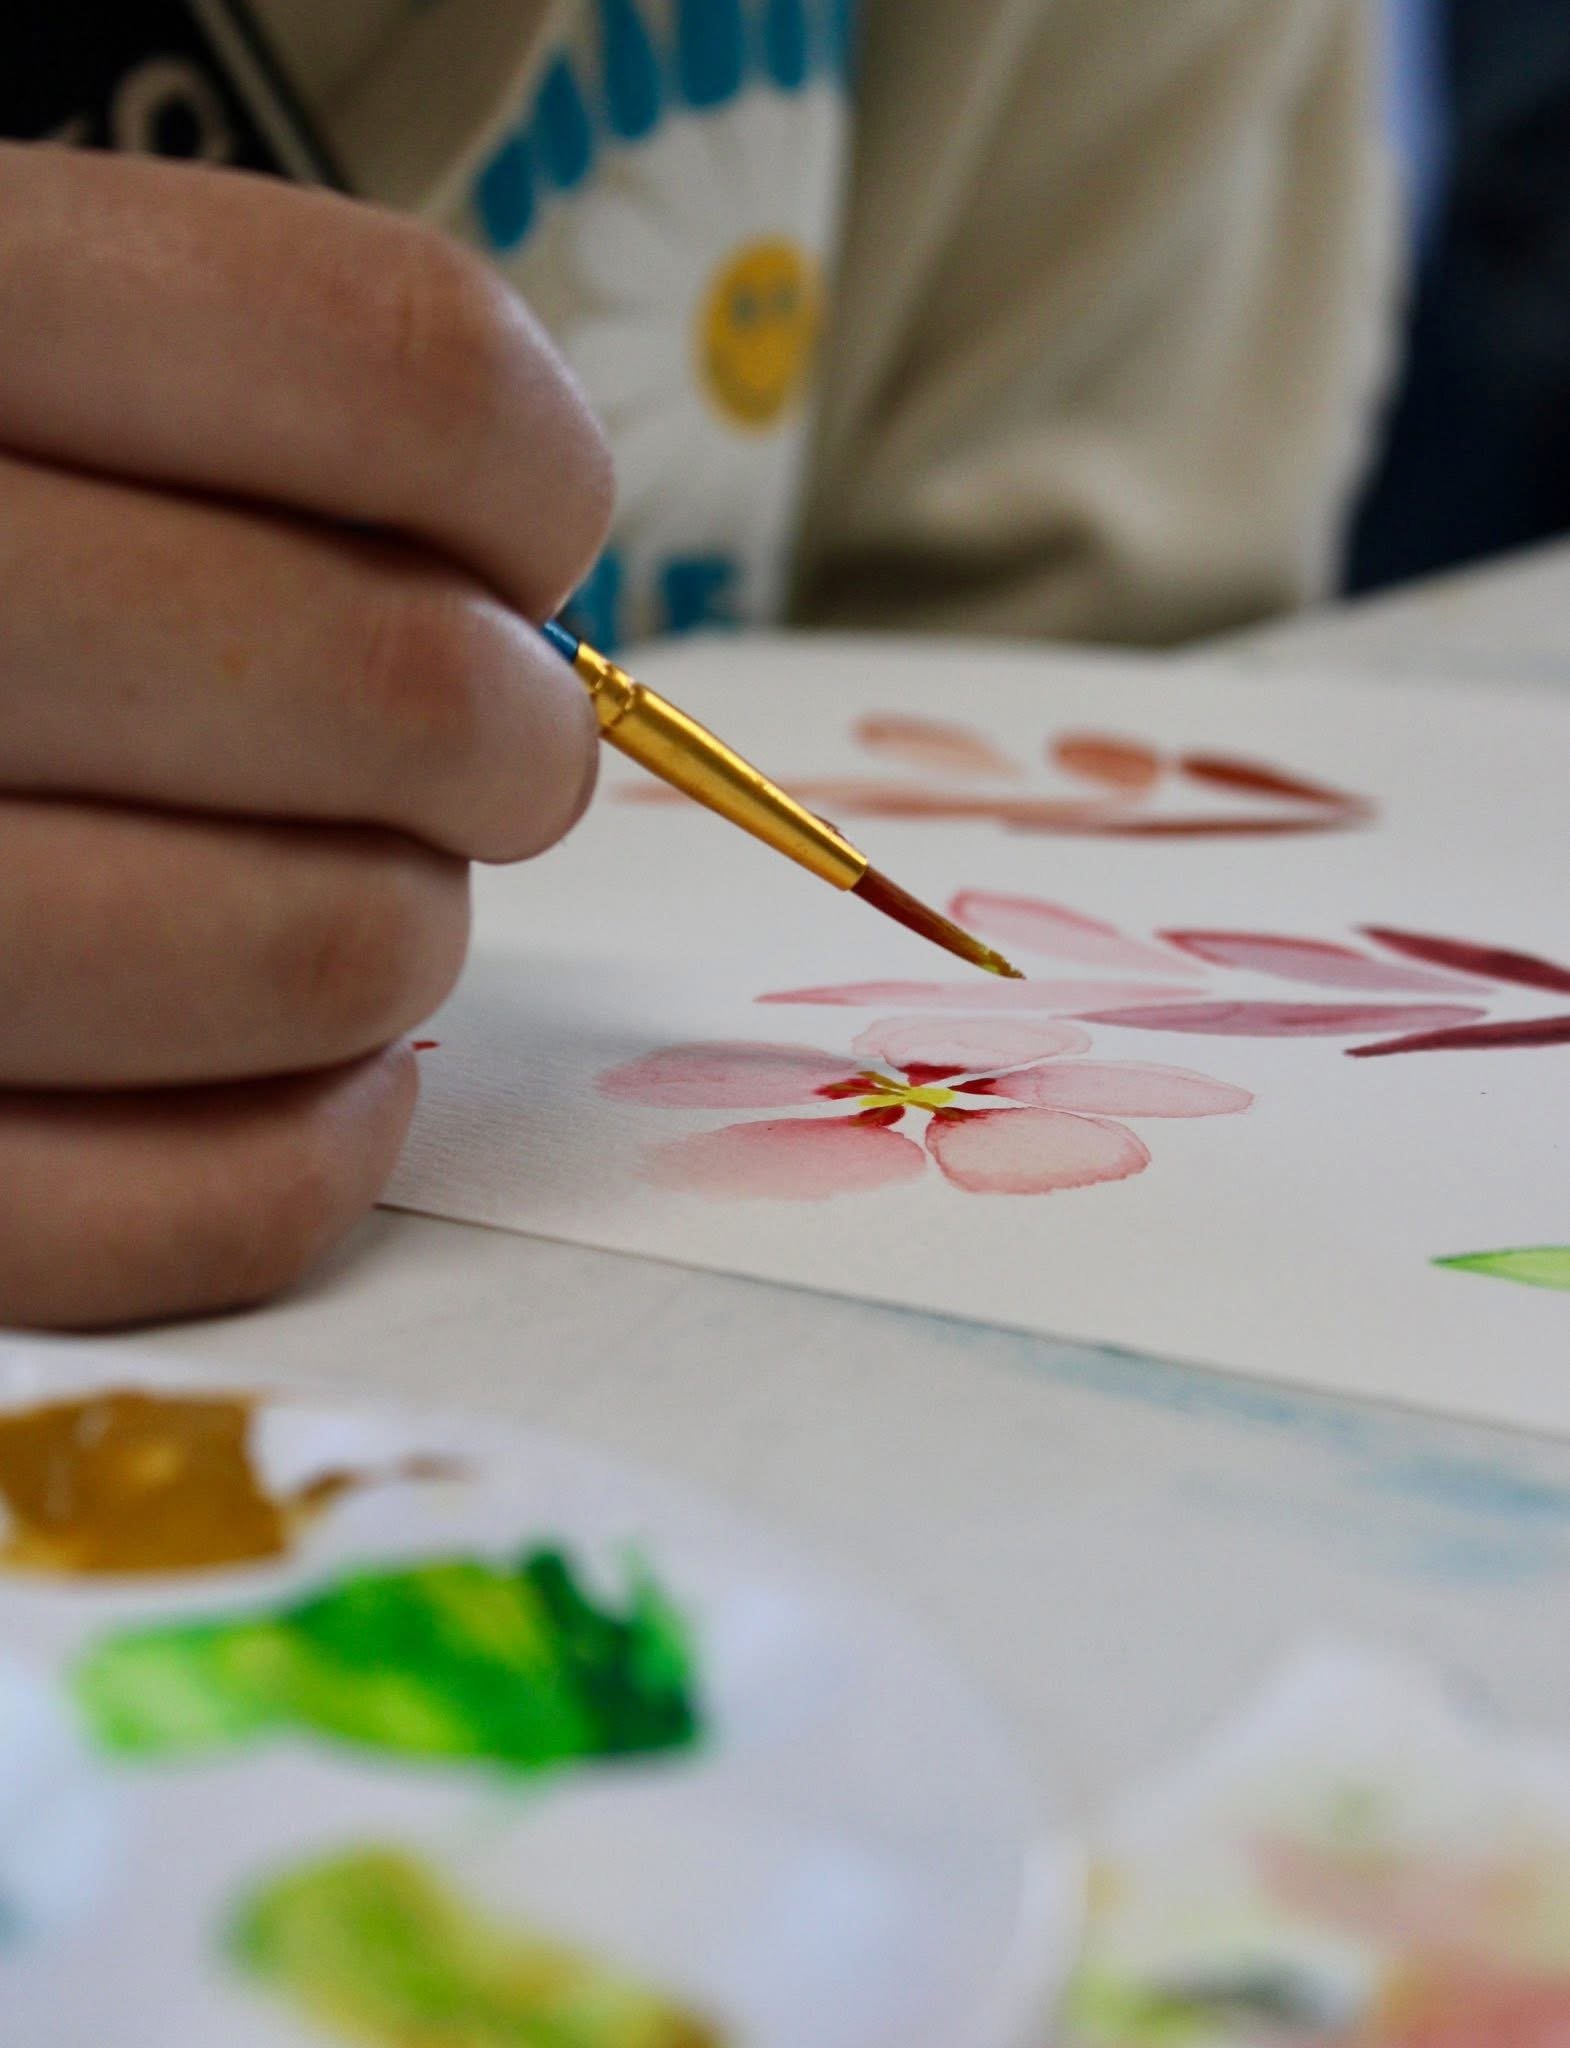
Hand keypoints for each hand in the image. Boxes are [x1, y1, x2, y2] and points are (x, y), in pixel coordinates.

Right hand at [0, 145, 611, 1326]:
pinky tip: (309, 1072)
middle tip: (466, 751)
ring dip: (409, 935)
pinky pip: (232, 1204)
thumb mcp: (23, 373)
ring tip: (328, 891)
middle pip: (407, 688)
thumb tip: (536, 624)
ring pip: (338, 958)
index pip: (400, 368)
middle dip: (510, 739)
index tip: (522, 538)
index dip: (536, 473)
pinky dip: (329, 1142)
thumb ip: (267, 425)